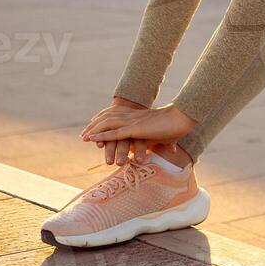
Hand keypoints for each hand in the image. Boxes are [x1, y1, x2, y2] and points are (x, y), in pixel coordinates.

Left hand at [80, 99, 196, 166]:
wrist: (181, 118)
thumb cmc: (176, 127)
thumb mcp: (166, 135)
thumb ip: (166, 142)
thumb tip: (173, 151)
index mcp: (138, 115)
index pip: (116, 113)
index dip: (104, 117)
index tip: (95, 123)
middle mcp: (132, 116)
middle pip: (107, 117)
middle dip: (94, 125)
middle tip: (84, 133)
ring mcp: (132, 122)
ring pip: (107, 124)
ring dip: (93, 131)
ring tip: (83, 137)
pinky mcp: (134, 129)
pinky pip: (113, 133)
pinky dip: (101, 136)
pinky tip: (92, 140)